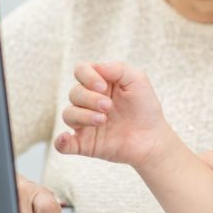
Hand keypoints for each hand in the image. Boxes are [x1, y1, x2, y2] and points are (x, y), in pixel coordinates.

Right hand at [55, 62, 173, 169]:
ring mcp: (85, 123)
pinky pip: (63, 144)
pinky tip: (65, 138)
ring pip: (68, 114)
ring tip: (102, 120)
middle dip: (89, 98)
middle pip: (74, 93)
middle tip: (108, 106)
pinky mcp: (84, 144)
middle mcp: (89, 102)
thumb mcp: (137, 80)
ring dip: (82, 116)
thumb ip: (118, 68)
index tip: (103, 87)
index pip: (81, 71)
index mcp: (100, 84)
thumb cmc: (145, 107)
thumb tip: (95, 67)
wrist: (152, 139)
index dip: (87, 76)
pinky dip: (60, 142)